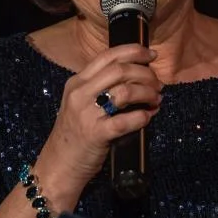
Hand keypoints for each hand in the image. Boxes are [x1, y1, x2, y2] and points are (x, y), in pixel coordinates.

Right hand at [41, 45, 162, 184]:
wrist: (58, 166)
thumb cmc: (74, 135)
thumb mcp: (80, 104)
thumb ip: (102, 89)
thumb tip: (139, 78)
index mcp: (77, 82)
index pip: (108, 56)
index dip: (133, 52)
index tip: (152, 56)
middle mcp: (80, 94)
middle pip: (120, 70)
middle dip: (145, 73)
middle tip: (158, 84)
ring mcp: (86, 113)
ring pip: (125, 91)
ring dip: (147, 93)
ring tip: (156, 100)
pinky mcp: (95, 134)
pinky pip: (125, 120)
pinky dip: (141, 117)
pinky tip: (147, 117)